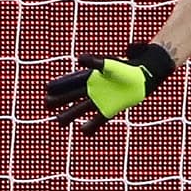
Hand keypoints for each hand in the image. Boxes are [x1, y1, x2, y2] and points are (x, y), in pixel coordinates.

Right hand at [45, 42, 174, 135]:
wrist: (143, 76)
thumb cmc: (126, 68)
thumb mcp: (110, 64)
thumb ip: (95, 63)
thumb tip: (79, 59)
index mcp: (91, 77)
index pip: (71, 82)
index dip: (60, 85)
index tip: (47, 88)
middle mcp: (94, 89)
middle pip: (73, 96)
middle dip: (60, 101)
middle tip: (47, 105)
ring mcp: (101, 100)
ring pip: (81, 108)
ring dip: (70, 115)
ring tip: (58, 122)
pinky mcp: (110, 109)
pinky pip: (98, 119)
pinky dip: (91, 126)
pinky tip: (83, 131)